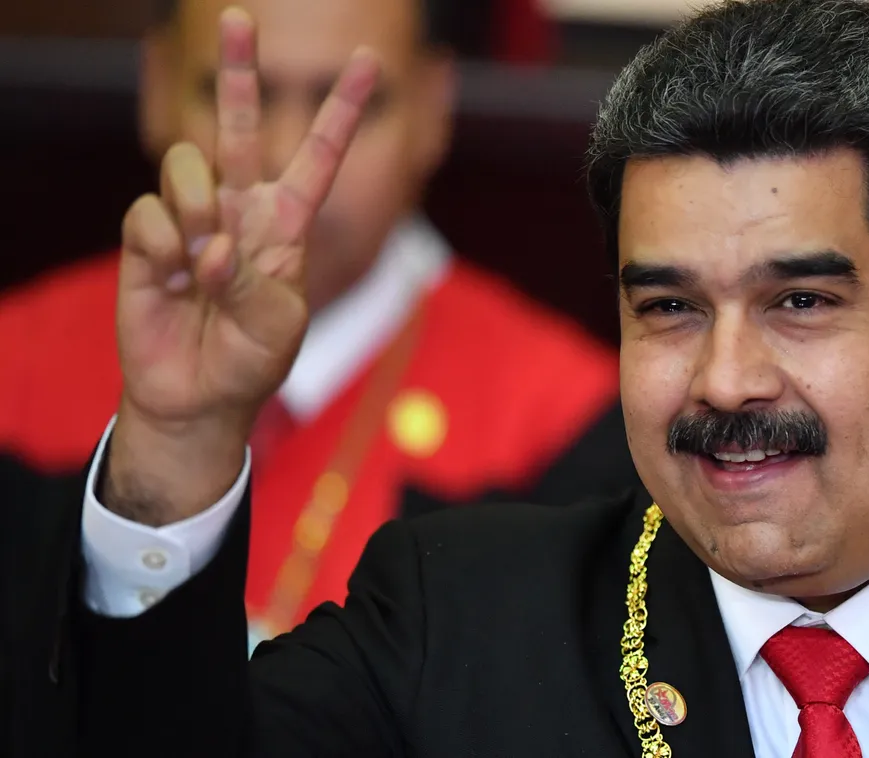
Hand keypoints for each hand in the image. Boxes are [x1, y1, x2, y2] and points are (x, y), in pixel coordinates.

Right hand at [105, 7, 378, 523]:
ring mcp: (191, 220)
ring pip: (187, 165)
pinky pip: (150, 212)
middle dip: (241, 72)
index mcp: (287, 224)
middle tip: (239, 18)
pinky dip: (164, 246)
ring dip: (196, 206)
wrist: (199, 398)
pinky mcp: (147, 239)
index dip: (340, 110)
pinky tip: (171, 281)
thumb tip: (212, 244)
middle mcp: (239, 210)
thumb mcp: (276, 325)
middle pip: (238, 127)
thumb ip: (251, 280)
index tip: (367, 62)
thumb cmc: (251, 362)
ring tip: (202, 261)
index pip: (317, 156)